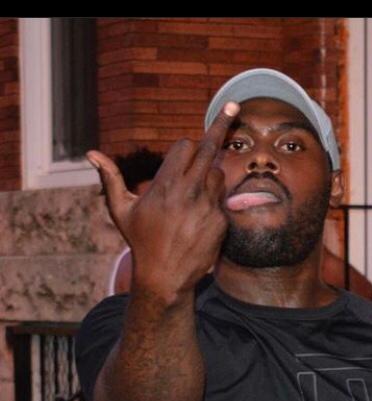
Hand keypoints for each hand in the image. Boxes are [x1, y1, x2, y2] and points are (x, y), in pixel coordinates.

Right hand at [87, 101, 238, 298]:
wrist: (166, 277)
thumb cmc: (141, 241)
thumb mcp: (121, 210)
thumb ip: (111, 178)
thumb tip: (91, 154)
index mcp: (166, 184)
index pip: (185, 146)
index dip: (185, 148)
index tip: (185, 149)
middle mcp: (190, 192)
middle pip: (209, 149)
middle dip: (219, 126)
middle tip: (232, 104)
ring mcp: (209, 207)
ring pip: (218, 173)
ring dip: (210, 175)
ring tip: (193, 196)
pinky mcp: (221, 222)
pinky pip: (222, 199)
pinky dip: (214, 200)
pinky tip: (200, 218)